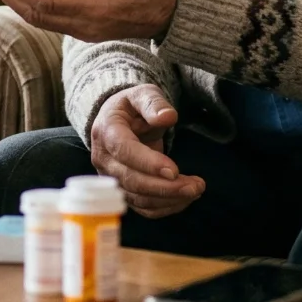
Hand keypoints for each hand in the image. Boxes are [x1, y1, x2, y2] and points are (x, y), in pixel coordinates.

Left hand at [0, 0, 178, 41]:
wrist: (172, 12)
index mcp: (94, 8)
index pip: (45, 2)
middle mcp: (84, 24)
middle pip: (35, 13)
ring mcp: (83, 29)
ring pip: (40, 18)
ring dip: (16, 0)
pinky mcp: (83, 27)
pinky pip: (49, 19)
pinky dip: (29, 4)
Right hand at [91, 84, 202, 218]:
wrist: (117, 122)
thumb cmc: (132, 107)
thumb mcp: (142, 94)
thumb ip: (153, 103)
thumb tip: (167, 116)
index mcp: (106, 131)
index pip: (124, 151)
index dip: (148, 163)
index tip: (174, 170)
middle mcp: (104, 159)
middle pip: (132, 180)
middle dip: (165, 187)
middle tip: (196, 186)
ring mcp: (111, 178)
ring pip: (138, 198)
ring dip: (169, 199)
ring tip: (196, 189)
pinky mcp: (122, 191)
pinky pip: (143, 207)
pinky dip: (166, 207)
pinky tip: (185, 197)